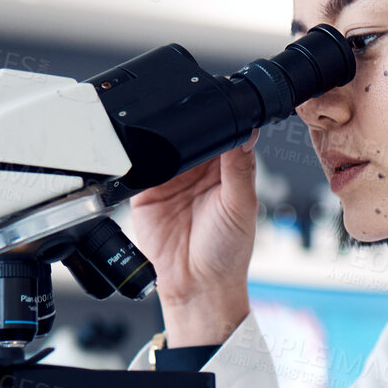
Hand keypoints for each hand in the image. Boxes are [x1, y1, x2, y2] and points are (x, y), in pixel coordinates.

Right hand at [127, 131, 258, 341]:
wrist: (196, 286)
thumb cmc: (227, 253)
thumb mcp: (240, 206)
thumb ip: (240, 168)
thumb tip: (246, 131)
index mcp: (227, 170)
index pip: (224, 132)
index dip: (223, 115)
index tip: (220, 101)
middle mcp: (198, 171)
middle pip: (192, 132)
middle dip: (189, 122)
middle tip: (189, 112)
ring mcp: (172, 178)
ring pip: (166, 143)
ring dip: (164, 136)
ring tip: (169, 136)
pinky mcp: (147, 190)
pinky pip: (140, 165)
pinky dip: (141, 156)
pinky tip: (149, 154)